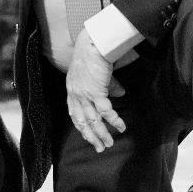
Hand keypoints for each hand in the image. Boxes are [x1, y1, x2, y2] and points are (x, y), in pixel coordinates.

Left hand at [65, 29, 125, 152]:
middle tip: (99, 148)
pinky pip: (105, 112)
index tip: (88, 136)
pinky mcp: (95, 92)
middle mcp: (75, 95)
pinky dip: (114, 121)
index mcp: (71, 90)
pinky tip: (121, 127)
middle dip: (91, 137)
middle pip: (82, 122)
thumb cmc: (93, 54)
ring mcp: (84, 94)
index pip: (74, 114)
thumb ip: (105, 85)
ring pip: (93, 120)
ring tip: (109, 143)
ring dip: (102, 134)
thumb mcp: (95, 73)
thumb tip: (120, 93)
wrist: (93, 43)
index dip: (81, 127)